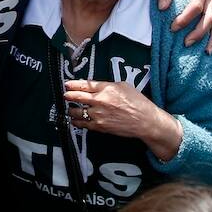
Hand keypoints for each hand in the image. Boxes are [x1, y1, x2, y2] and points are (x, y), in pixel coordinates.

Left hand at [64, 80, 182, 160]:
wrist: (146, 122)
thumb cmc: (138, 102)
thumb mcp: (123, 86)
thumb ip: (107, 85)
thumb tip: (94, 86)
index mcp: (106, 88)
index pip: (84, 85)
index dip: (73, 85)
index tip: (67, 85)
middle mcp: (100, 101)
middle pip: (76, 97)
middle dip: (68, 96)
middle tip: (65, 95)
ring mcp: (98, 114)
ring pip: (77, 112)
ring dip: (71, 110)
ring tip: (70, 109)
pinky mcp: (100, 126)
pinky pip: (83, 124)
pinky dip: (76, 121)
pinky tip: (74, 120)